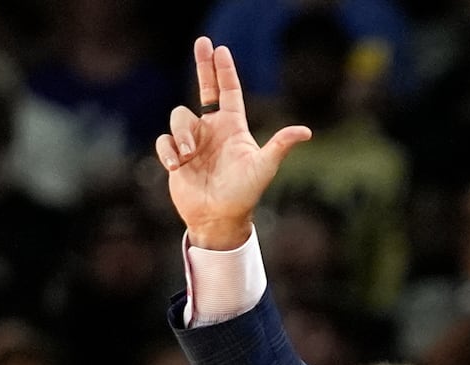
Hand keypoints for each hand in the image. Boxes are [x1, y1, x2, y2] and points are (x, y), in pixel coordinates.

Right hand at [155, 37, 310, 248]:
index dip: (224, 71)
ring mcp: (192, 142)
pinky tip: (178, 166)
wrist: (220, 218)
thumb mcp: (264, 167)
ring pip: (179, 117)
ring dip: (182, 132)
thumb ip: (280, 146)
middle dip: (203, 65)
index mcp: (233, 128)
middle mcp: (212, 130)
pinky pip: (164, 141)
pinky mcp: (175, 157)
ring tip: (188, 152)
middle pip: (204, 89)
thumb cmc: (244, 194)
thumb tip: (306, 131)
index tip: (220, 49)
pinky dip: (168, 150)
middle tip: (202, 42)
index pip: (227, 92)